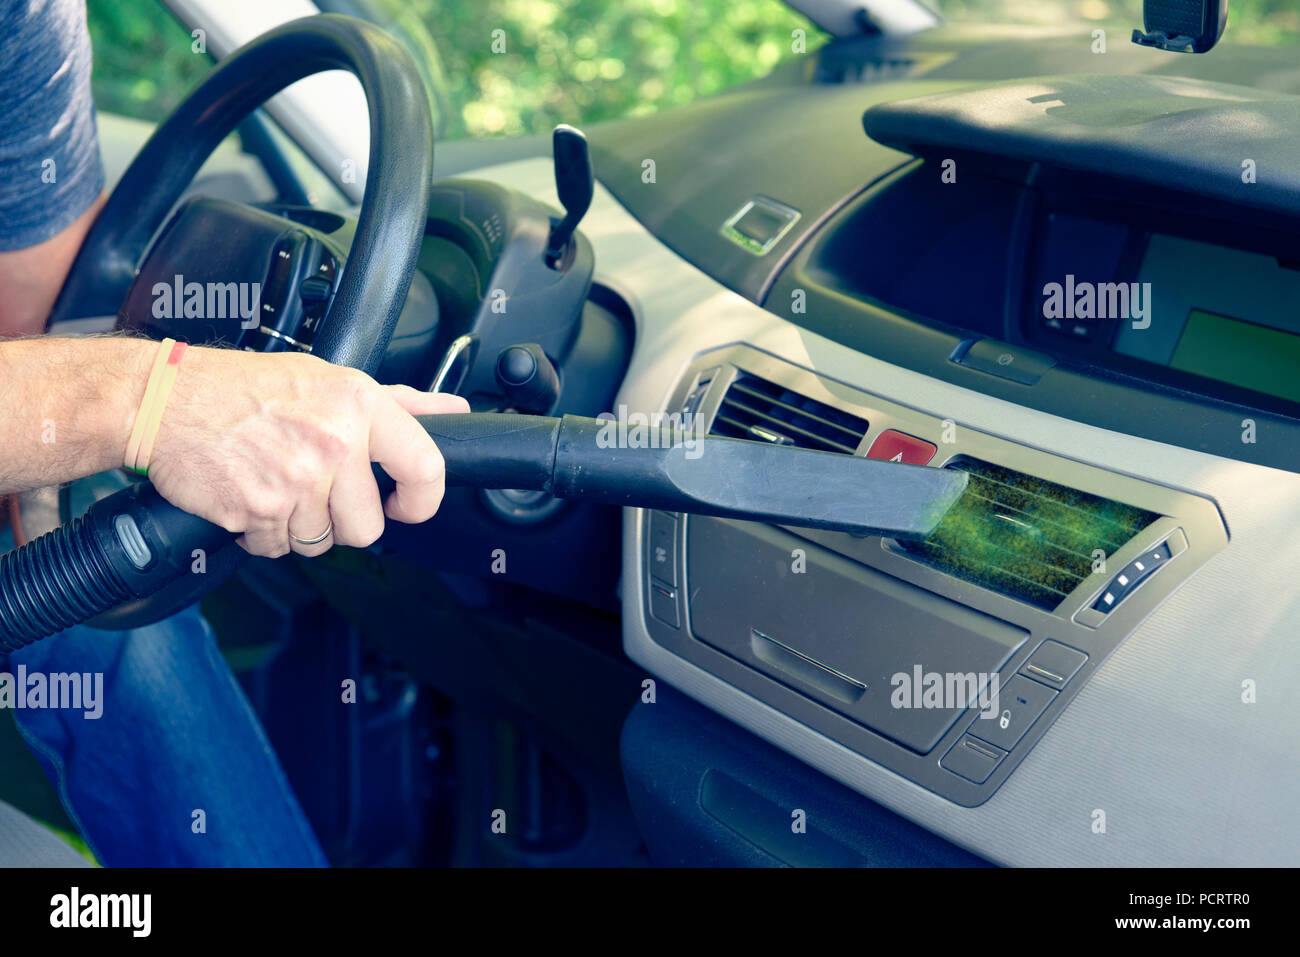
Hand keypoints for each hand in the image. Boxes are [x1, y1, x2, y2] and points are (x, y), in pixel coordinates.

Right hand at [147, 347, 468, 557]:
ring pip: (321, 542)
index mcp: (359, 405)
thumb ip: (399, 403)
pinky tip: (250, 496)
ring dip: (299, 527)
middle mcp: (334, 442)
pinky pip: (278, 547)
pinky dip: (263, 534)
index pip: (426, 468)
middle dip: (341, 521)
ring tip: (276, 485)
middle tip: (314, 490)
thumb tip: (454, 413)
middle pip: (367, 527)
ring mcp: (296, 479)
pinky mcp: (258, 509)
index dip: (422, 501)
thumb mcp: (331, 378)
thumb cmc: (246, 387)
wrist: (165, 400)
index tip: (405, 506)